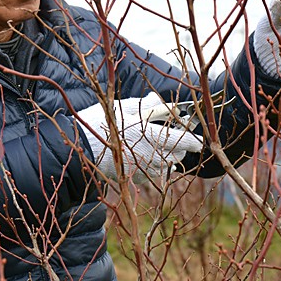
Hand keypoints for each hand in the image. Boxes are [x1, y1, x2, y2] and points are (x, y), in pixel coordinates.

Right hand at [77, 93, 202, 182]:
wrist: (81, 150)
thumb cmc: (102, 125)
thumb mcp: (126, 109)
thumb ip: (148, 107)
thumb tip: (163, 101)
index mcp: (152, 137)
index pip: (183, 140)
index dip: (194, 140)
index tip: (200, 139)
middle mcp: (152, 156)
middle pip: (177, 155)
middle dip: (179, 146)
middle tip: (173, 136)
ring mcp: (144, 169)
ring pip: (166, 165)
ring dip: (166, 156)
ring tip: (155, 145)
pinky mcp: (135, 178)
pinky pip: (152, 172)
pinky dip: (153, 164)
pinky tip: (141, 155)